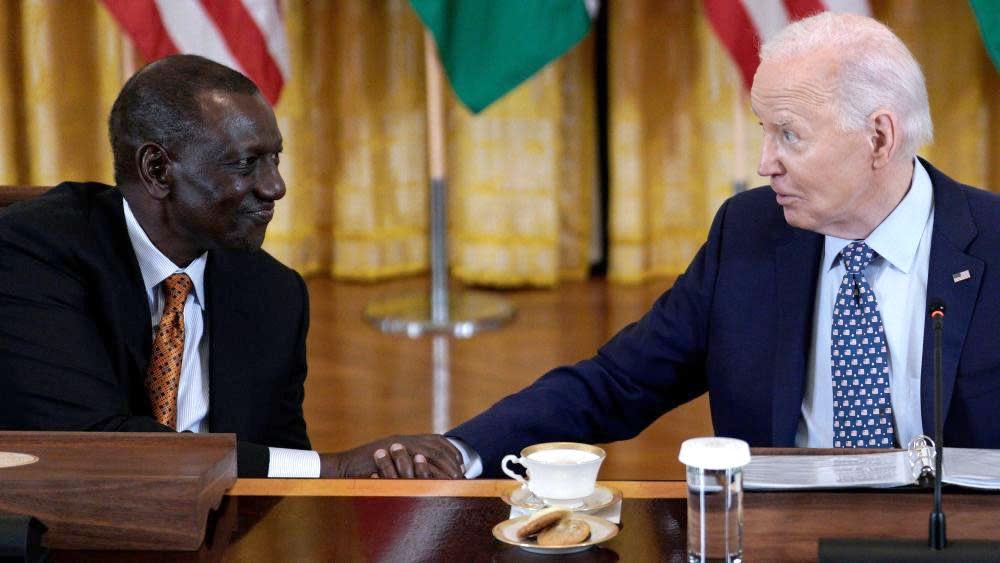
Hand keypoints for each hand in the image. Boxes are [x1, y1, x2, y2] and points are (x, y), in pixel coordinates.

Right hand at [318, 434, 463, 478]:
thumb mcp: (388, 465)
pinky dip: (432, 471)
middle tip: (462, 474)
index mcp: (405, 440)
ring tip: (454, 479)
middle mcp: (405, 440)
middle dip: (452, 460)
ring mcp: (399, 446)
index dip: (450, 451)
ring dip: (445, 466)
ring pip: (431, 452)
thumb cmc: (364, 470)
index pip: (436, 440)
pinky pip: (418, 461)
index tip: (460, 464)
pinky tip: (438, 481)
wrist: (344, 467)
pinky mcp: (393, 455)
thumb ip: (404, 465)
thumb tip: (421, 475)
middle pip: (437, 445)